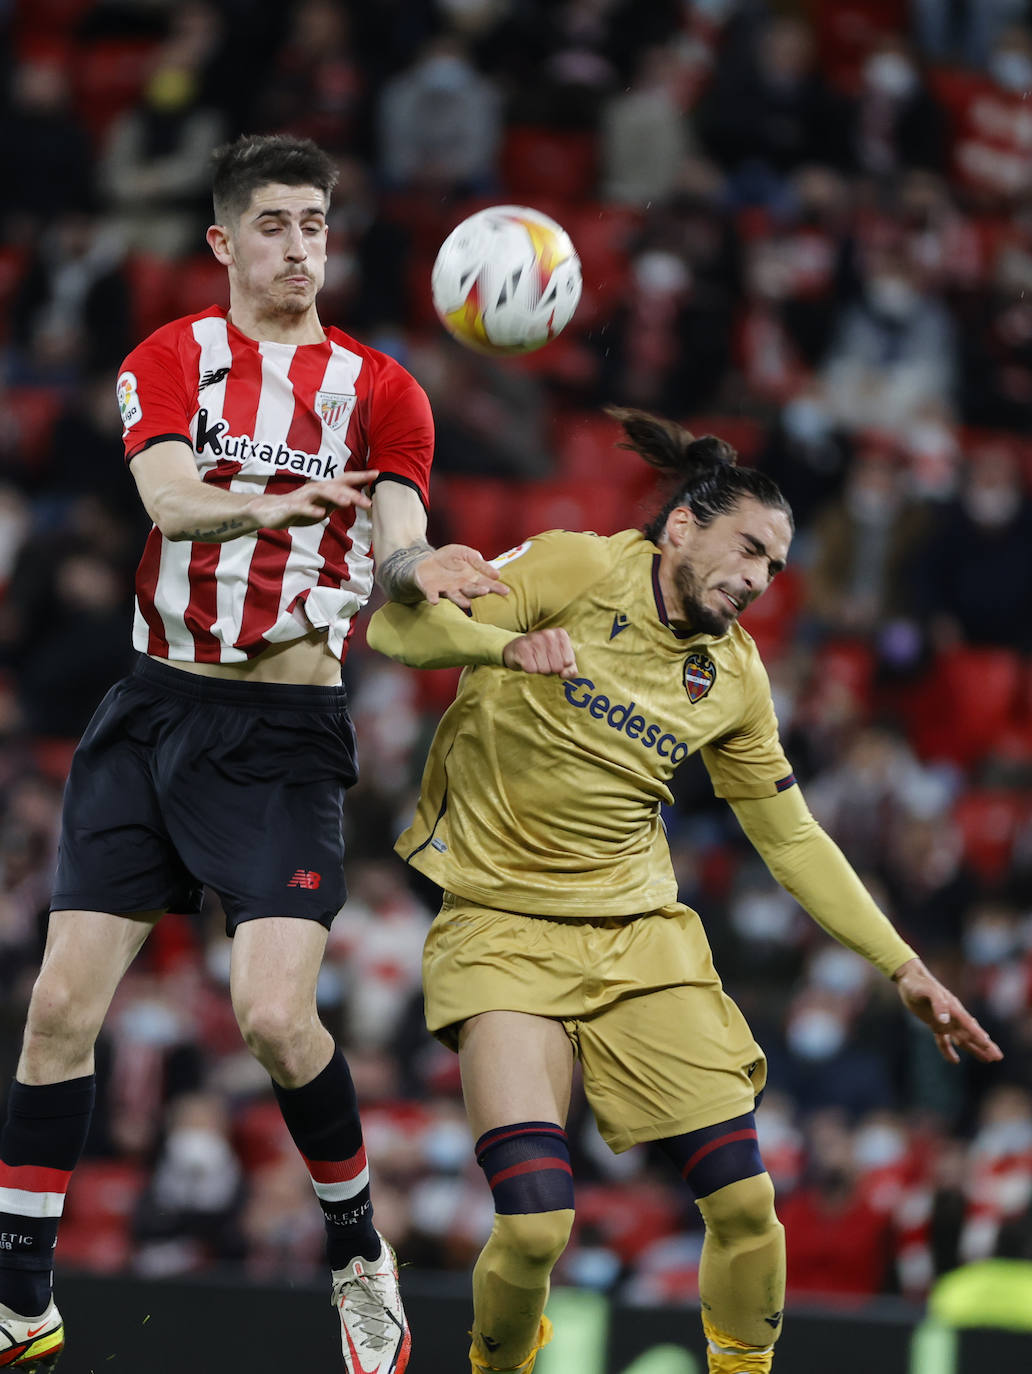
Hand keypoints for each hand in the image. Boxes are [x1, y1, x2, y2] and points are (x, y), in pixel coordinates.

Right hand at [248, 469, 378, 528]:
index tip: (377, 473)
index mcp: (323, 489)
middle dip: (353, 493)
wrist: (269, 512)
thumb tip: (353, 499)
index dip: (360, 476)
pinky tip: (321, 515)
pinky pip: (303, 508)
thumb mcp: (321, 508)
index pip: (345, 480)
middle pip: (336, 488)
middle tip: (369, 503)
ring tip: (347, 502)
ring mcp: (303, 497)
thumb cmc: (296, 510)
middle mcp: (314, 489)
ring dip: (334, 497)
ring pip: (321, 494)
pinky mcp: (292, 507)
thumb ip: (335, 503)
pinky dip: (312, 510)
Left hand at [414, 544, 510, 608]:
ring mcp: (445, 589)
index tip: (506, 590)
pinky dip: (433, 598)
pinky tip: (434, 601)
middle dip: (477, 591)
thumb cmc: (450, 558)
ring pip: (454, 596)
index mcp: (470, 578)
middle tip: (486, 591)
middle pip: (471, 590)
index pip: (485, 583)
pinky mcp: (431, 589)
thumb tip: (497, 574)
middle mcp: (460, 586)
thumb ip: (480, 563)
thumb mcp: (467, 554)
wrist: (427, 559)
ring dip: (460, 600)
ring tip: (466, 604)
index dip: (495, 587)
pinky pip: (432, 594)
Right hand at [502, 628, 578, 678]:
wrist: (517, 649)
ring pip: (544, 669)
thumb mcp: (561, 660)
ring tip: (535, 661)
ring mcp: (534, 639)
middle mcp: (548, 634)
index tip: (554, 660)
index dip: (561, 666)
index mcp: (561, 634)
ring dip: (539, 669)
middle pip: (556, 667)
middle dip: (550, 669)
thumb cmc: (543, 655)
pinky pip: (531, 669)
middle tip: (543, 662)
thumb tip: (564, 674)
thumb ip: (570, 669)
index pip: (568, 662)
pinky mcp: (521, 647)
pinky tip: (527, 661)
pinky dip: (529, 669)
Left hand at [892, 957, 1002, 1064]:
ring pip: (962, 1039)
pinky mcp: (934, 1023)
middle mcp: (952, 1016)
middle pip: (971, 1034)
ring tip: (987, 1060)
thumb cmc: (918, 983)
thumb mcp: (926, 991)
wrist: (908, 978)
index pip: (969, 1025)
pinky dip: (948, 1050)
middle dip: (984, 1046)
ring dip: (974, 1049)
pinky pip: (943, 1040)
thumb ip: (938, 1003)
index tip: (989, 1046)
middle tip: (998, 1057)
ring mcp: (944, 1021)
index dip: (979, 1036)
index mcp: (953, 1008)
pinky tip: (954, 1061)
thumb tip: (945, 1020)